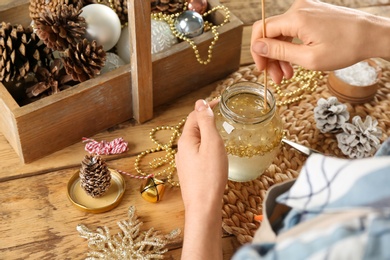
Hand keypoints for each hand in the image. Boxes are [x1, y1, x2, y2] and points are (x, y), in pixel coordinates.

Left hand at [175, 99, 227, 259]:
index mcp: (186, 140)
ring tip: (220, 130)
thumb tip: (200, 103)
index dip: (206, 106)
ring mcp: (184, 162)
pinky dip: (206, 145)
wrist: (203, 207)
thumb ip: (206, 123)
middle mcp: (181, 149)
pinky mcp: (190, 172)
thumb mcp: (211, 144)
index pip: (194, 115)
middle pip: (193, 127)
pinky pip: (197, 152)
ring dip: (206, 132)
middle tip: (222, 114)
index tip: (221, 101)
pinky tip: (214, 151)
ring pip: (195, 140)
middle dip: (206, 118)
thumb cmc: (210, 175)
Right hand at [251, 0, 389, 82]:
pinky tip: (295, 62)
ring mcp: (306, 9)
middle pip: (271, 33)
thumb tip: (257, 47)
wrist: (372, 35)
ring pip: (282, 33)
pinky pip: (293, 30)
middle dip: (271, 57)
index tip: (262, 69)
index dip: (257, 51)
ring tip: (288, 75)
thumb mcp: (309, 58)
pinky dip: (292, 46)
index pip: (261, 30)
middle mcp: (298, 8)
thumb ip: (279, 52)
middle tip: (277, 79)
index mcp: (295, 18)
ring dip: (282, 55)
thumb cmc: (345, 48)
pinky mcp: (312, 13)